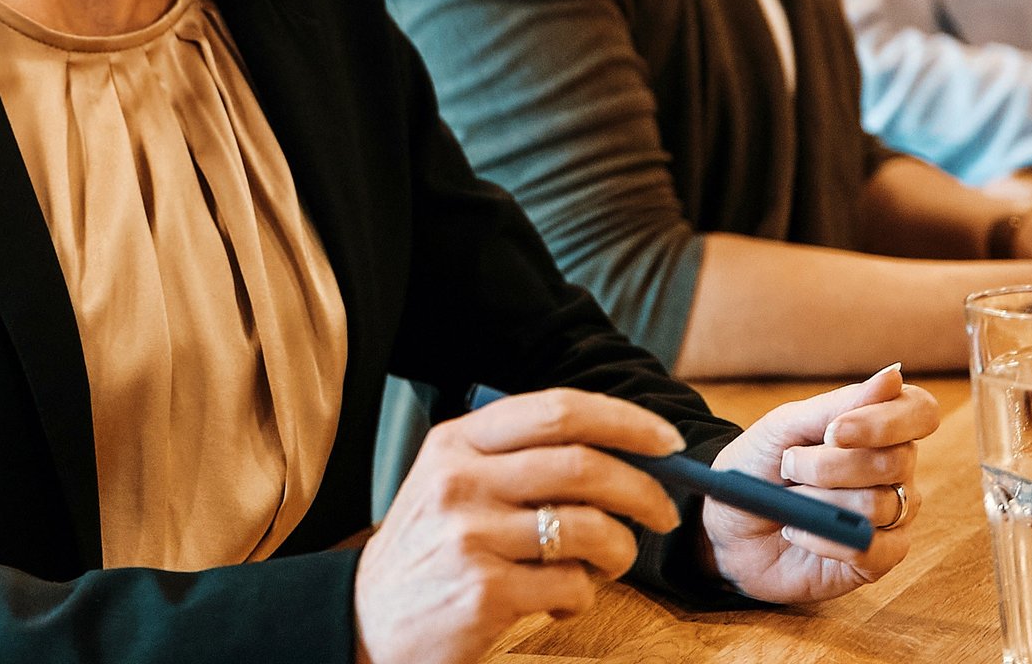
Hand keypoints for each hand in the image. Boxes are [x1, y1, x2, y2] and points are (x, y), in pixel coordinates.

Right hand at [353, 388, 682, 663]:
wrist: (365, 621)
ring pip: (586, 528)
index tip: (666, 444)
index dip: (624, 421)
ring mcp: (471, 536)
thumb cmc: (431, 548)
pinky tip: (565, 602)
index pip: (558, 410)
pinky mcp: (483, 593)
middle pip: (582, 466)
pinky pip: (570, 586)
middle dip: (642, 488)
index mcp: (459, 440)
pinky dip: (584, 595)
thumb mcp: (455, 482)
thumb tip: (625, 453)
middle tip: (665, 512)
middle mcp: (461, 479)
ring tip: (612, 563)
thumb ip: (520, 459)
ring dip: (620, 549)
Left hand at [700, 365, 938, 603]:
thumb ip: (839, 405)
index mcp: (879, 426)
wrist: (727, 521)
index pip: (919, 412)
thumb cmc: (760, 463)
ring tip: (791, 499)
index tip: (833, 431)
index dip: (885, 421)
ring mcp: (891, 517)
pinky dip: (824, 538)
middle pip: (894, 461)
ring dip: (819, 501)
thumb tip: (894, 376)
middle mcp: (896, 470)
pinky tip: (797, 530)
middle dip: (828, 465)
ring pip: (878, 505)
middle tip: (788, 464)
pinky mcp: (878, 560)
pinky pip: (871, 549)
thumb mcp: (787, 425)